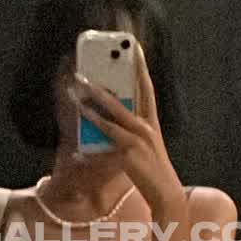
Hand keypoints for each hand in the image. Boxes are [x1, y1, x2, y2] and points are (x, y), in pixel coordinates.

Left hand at [70, 42, 184, 215]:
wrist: (166, 192)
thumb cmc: (153, 166)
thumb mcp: (146, 141)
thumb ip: (130, 126)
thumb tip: (106, 113)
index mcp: (151, 121)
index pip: (147, 88)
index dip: (141, 67)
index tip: (134, 48)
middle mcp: (147, 128)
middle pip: (121, 102)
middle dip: (100, 87)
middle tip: (82, 74)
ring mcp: (138, 142)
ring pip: (109, 122)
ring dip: (90, 109)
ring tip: (74, 98)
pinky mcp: (129, 158)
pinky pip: (103, 152)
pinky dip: (89, 154)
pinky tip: (75, 153)